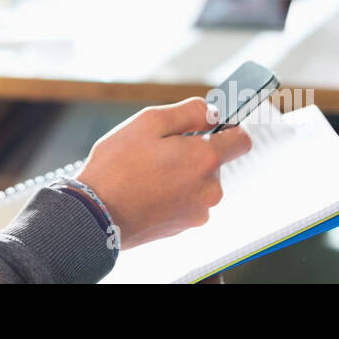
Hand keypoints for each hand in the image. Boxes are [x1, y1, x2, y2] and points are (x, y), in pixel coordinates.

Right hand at [78, 98, 252, 249]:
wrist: (96, 215)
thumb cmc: (118, 166)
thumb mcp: (149, 122)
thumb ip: (189, 111)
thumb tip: (213, 112)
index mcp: (205, 159)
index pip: (242, 139)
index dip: (229, 127)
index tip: (212, 125)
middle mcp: (210, 189)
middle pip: (214, 160)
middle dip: (194, 151)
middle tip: (159, 149)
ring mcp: (199, 211)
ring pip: (200, 181)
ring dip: (182, 173)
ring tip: (148, 172)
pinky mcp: (185, 227)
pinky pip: (188, 200)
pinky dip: (174, 193)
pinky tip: (148, 190)